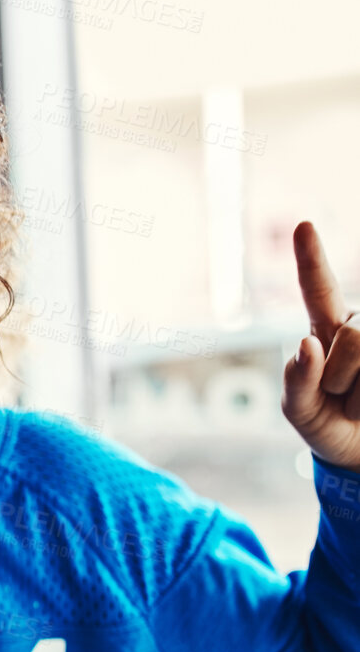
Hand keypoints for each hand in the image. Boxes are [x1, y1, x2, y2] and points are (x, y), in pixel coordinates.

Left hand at [284, 221, 359, 469]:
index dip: (311, 258)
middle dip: (341, 375)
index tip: (303, 225)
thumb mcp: (300, 412)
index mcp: (327, 331)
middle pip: (356, 334)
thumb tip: (307, 345)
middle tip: (340, 398)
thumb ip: (297, 382)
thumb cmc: (329, 426)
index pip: (319, 290)